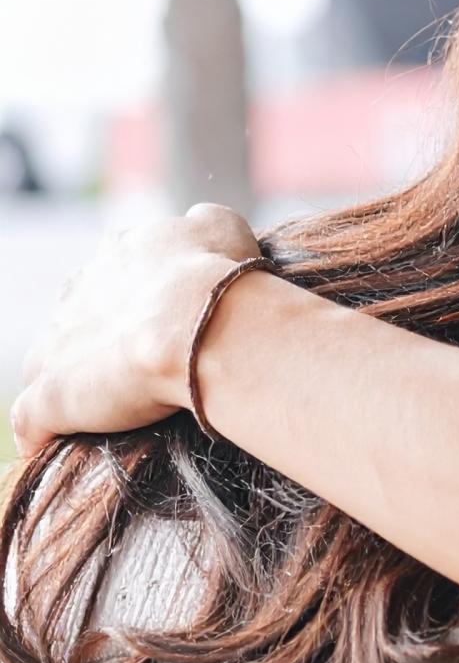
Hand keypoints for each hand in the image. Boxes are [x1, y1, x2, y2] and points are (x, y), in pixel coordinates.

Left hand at [10, 204, 261, 454]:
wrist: (199, 323)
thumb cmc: (220, 276)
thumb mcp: (222, 226)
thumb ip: (203, 222)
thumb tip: (197, 221)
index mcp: (118, 254)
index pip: (115, 273)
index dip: (138, 297)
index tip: (165, 316)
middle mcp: (80, 291)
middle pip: (76, 316)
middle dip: (99, 335)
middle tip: (141, 358)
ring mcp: (58, 343)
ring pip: (46, 362)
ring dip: (69, 380)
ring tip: (101, 403)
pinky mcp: (53, 394)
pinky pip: (32, 418)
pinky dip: (42, 430)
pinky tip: (56, 441)